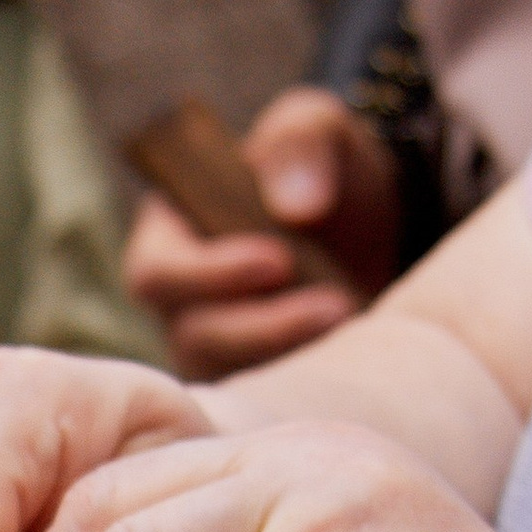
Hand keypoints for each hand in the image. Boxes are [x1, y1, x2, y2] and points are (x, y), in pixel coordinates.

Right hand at [125, 89, 400, 379]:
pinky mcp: (265, 381)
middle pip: (194, 339)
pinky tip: (360, 356)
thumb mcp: (317, 128)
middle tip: (337, 305)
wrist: (375, 219)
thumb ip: (300, 141)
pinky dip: (314, 382)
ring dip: (295, 356)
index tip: (279, 260)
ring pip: (236, 378)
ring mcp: (222, 350)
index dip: (210, 274)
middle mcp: (183, 304)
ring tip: (354, 319)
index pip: (156, 275)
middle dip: (265, 327)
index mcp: (169, 237)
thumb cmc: (325, 165)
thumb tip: (296, 206)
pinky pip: (274, 403)